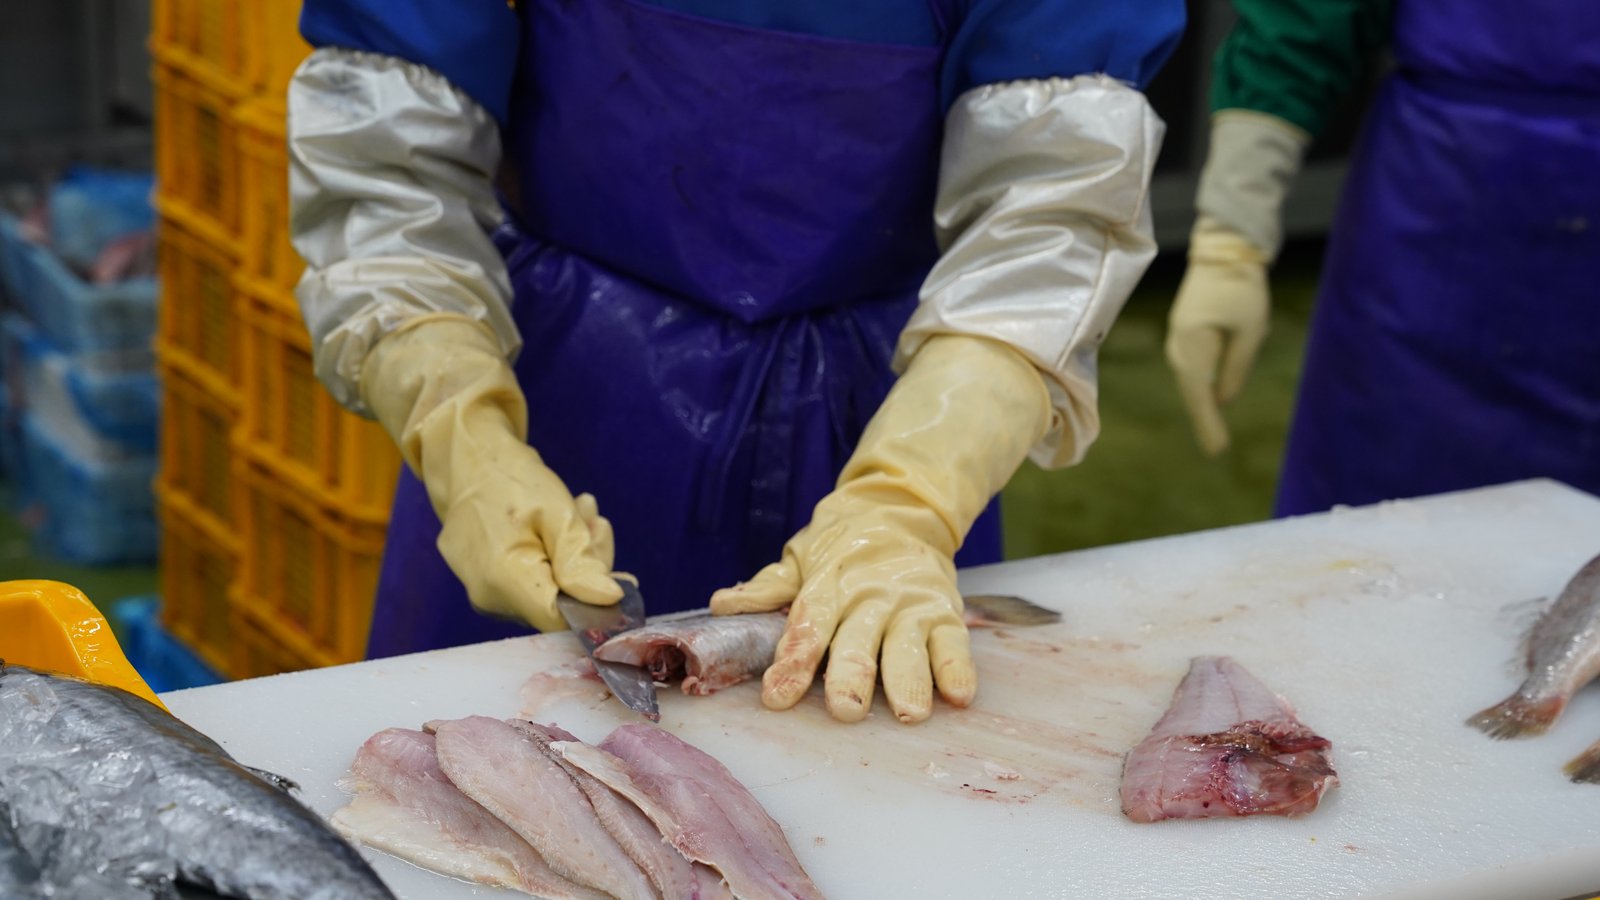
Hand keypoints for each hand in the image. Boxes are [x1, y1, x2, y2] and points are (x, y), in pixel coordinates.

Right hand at [362, 315, 622, 630]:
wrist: (466, 457)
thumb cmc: (511, 478)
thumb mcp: (557, 513)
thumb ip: (581, 562)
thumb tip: (610, 601)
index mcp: (504, 580)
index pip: (562, 620)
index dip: (597, 605)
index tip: (622, 577)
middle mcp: (488, 597)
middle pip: (558, 605)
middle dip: (587, 568)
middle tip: (596, 522)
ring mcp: (483, 592)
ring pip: (547, 591)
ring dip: (573, 557)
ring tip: (580, 510)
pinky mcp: (484, 582)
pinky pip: (530, 581)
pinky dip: (553, 556)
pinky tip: (560, 524)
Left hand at [712, 489, 972, 723]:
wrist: (901, 507)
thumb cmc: (841, 545)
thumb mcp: (800, 558)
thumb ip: (767, 588)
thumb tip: (723, 604)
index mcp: (829, 586)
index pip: (808, 626)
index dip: (793, 662)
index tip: (778, 697)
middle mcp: (869, 596)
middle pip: (858, 641)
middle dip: (852, 676)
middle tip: (845, 710)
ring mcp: (909, 604)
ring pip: (908, 645)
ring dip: (909, 679)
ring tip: (908, 712)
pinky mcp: (944, 609)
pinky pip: (953, 642)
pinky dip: (957, 668)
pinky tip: (958, 695)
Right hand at [1164, 221, 1270, 455]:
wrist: (1223, 250)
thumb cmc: (1242, 287)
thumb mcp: (1250, 330)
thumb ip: (1237, 367)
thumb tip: (1224, 400)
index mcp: (1193, 343)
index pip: (1199, 391)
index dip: (1208, 421)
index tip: (1218, 449)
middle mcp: (1179, 343)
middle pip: (1190, 388)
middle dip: (1203, 418)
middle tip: (1216, 448)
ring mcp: (1178, 337)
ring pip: (1189, 378)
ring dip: (1200, 403)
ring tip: (1212, 430)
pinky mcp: (1185, 331)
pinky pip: (1191, 366)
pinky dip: (1199, 386)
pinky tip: (1208, 398)